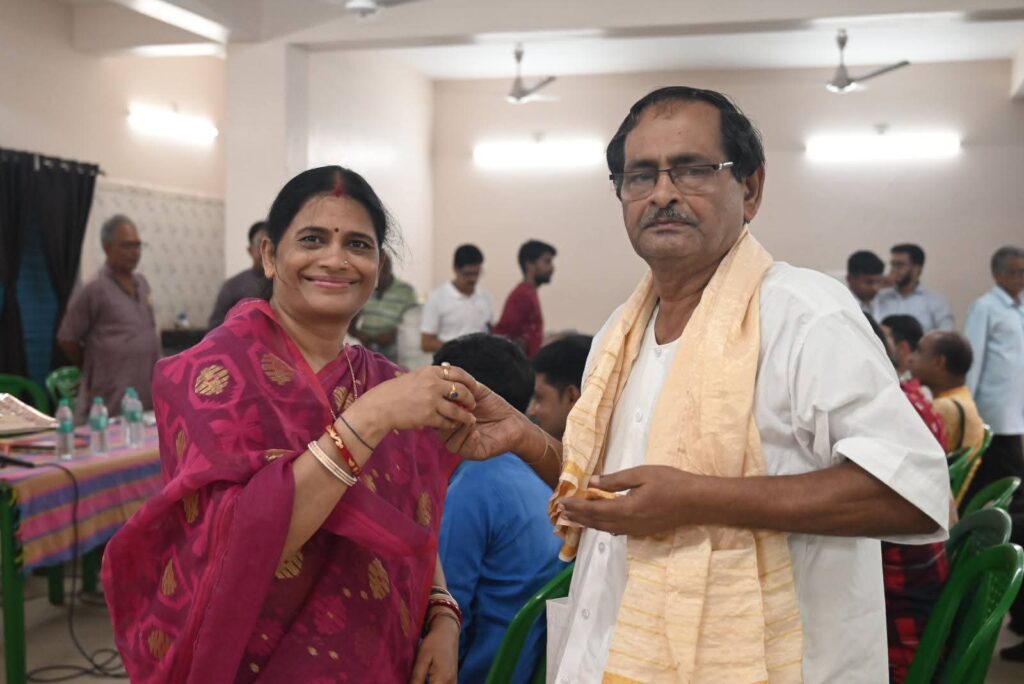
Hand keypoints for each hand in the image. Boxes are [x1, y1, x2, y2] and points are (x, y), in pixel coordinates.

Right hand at [348, 365, 477, 436]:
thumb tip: (448, 370)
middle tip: (473, 404)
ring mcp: (431, 400)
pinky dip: (452, 424)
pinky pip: (447, 422)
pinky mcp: (428, 416)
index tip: (474, 387)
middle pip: (462, 390)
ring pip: (457, 409)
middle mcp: (433, 384)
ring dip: (465, 415)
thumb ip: (431, 375)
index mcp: (430, 371)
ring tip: (469, 419)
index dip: (469, 380)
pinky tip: (452, 425)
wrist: (380, 407)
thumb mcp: (414, 376)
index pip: (458, 372)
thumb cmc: (395, 392)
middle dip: (470, 399)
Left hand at [409, 613, 457, 683]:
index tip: (411, 682)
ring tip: (419, 679)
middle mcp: (451, 683)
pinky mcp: (453, 680)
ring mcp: (453, 682)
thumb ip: (416, 678)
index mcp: (442, 679)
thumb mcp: (422, 659)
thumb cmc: (434, 642)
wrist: (447, 631)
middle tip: (414, 679)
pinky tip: (427, 680)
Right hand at [439, 384, 530, 460]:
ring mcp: (463, 444)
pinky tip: (477, 433)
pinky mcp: (474, 453)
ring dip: (459, 431)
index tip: (450, 401)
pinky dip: (468, 441)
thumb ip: (463, 384)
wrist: (514, 421)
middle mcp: (455, 433)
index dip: (441, 409)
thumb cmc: (495, 406)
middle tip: (462, 411)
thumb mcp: (478, 393)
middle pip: (439, 431)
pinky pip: (463, 450)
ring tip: (472, 421)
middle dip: (449, 420)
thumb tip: (448, 370)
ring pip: (449, 442)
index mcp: (453, 418)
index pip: (437, 416)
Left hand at [558, 466, 696, 536]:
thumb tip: (591, 483)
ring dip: (587, 523)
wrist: (696, 502)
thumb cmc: (671, 483)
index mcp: (626, 508)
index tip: (562, 502)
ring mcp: (635, 530)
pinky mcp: (642, 531)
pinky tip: (598, 521)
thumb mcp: (641, 474)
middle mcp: (627, 523)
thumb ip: (615, 480)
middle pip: (596, 523)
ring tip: (572, 518)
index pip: (593, 510)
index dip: (576, 507)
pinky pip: (615, 530)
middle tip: (561, 512)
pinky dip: (601, 525)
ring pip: (604, 528)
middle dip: (577, 517)